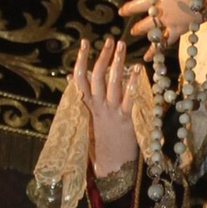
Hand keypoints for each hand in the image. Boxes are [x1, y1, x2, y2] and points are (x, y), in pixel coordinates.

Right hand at [72, 37, 139, 177]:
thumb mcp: (86, 121)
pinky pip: (128, 98)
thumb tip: (70, 79)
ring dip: (116, 63)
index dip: (81, 60)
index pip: (79, 79)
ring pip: (111, 83)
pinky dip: (132, 83)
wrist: (112, 168)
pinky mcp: (125, 121)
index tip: (85, 42)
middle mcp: (98, 107)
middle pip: (96, 77)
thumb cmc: (100, 144)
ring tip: (120, 46)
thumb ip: (80, 99)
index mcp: (86, 107)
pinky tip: (137, 69)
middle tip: (108, 39)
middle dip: (102, 56)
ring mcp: (111, 113)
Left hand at [120, 0, 199, 48]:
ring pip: (148, 25)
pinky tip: (146, 57)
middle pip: (139, 5)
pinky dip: (155, 50)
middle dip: (129, 8)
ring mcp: (166, 17)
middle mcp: (158, 1)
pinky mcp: (177, 28)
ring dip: (140, 28)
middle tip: (121, 11)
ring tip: (133, 32)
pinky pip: (164, 41)